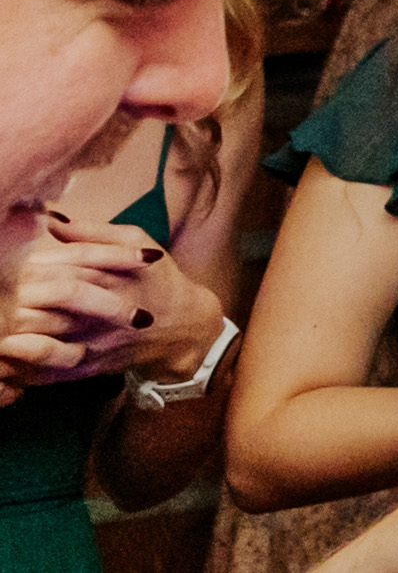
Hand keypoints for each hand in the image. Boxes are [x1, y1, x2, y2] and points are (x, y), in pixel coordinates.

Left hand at [0, 221, 160, 383]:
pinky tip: (5, 361)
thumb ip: (94, 232)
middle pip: (41, 313)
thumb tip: (52, 221)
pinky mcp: (89, 369)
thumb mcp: (138, 242)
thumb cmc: (157, 280)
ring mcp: (92, 344)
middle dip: (13, 309)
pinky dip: (22, 371)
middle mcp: (98, 313)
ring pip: (38, 348)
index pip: (56, 274)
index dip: (25, 274)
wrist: (183, 327)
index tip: (8, 269)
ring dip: (11, 341)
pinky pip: (46, 374)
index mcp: (108, 277)